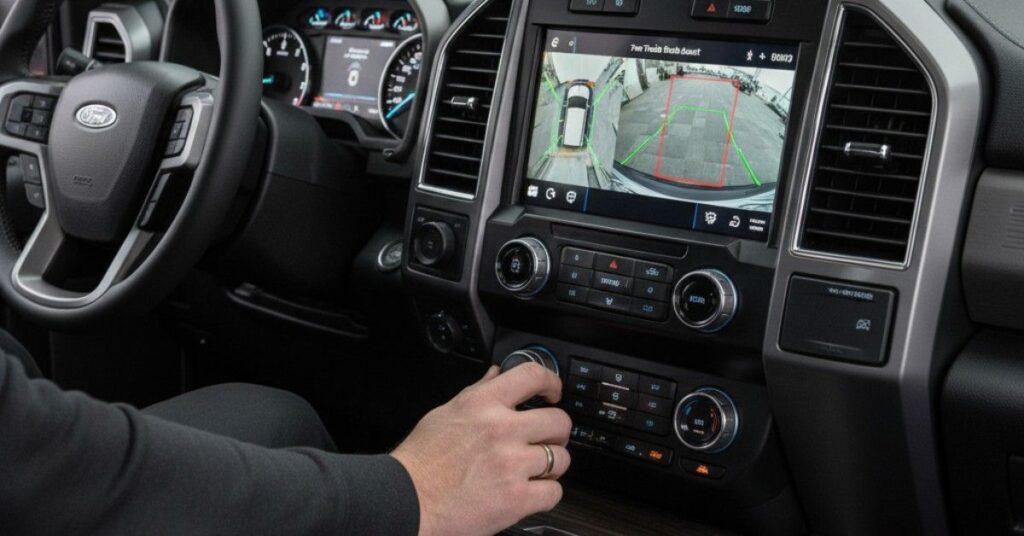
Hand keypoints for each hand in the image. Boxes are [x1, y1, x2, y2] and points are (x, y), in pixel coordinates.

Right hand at [391, 363, 572, 535]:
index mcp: (482, 404)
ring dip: (552, 465)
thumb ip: (477, 392)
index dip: (551, 382)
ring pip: (561, 458)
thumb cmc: (421, 462)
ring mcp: (511, 464)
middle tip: (547, 439)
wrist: (407, 502)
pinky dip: (546, 494)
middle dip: (556, 432)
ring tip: (535, 470)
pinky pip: (554, 492)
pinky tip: (530, 492)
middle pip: (558, 421)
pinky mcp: (516, 498)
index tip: (553, 391)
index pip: (532, 376)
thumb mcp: (445, 414)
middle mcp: (500, 429)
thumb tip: (497, 375)